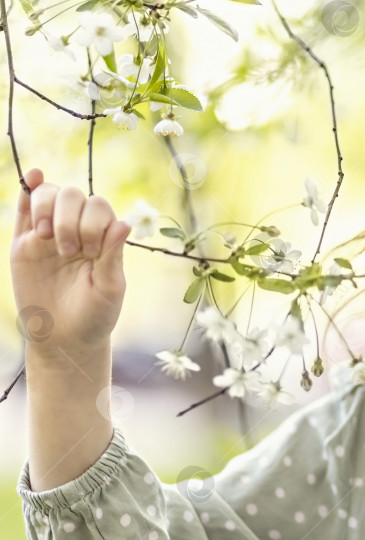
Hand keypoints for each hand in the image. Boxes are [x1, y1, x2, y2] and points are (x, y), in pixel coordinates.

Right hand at [9, 168, 131, 366]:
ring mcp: (49, 235)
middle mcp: (78, 230)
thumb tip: (122, 224)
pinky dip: (28, 190)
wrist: (64, 339)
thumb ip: (113, 256)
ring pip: (48, 197)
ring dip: (48, 208)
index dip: (93, 222)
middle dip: (71, 218)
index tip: (91, 252)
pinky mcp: (24, 244)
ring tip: (48, 238)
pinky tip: (34, 176)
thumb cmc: (95, 314)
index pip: (99, 208)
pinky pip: (24, 210)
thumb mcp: (110, 288)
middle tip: (70, 251)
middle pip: (73, 196)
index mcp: (103, 238)